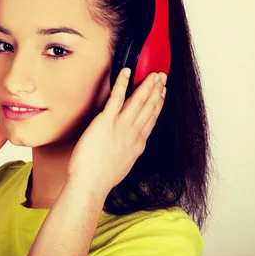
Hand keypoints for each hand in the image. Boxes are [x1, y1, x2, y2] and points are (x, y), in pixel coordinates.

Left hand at [67, 68, 166, 193]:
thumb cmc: (102, 177)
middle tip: (162, 77)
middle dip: (157, 90)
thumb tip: (130, 145)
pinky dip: (123, 83)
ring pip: (138, 100)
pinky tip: (127, 72)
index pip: (152, 118)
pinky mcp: (106, 121)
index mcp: (138, 143)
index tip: (162, 93)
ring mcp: (121, 125)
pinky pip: (117, 98)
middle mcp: (133, 132)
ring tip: (153, 74)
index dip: (159, 103)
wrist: (91, 183)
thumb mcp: (124, 163)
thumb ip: (129, 150)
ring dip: (147, 85)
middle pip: (149, 106)